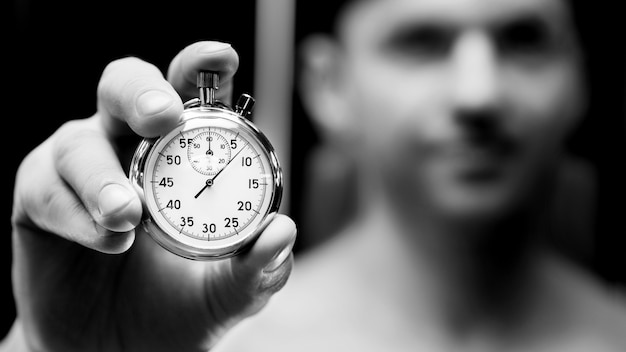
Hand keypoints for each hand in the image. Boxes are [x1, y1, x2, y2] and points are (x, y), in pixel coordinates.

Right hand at [7, 41, 295, 351]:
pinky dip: (77, 213)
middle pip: (124, 85)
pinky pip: (46, 188)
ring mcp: (82, 168)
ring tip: (128, 216)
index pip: (192, 94)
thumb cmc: (179, 308)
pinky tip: (107, 240)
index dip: (202, 66)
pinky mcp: (39, 198)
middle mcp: (130, 146)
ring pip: (79, 140)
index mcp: (183, 154)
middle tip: (162, 116)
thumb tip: (282, 231)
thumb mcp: (230, 292)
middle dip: (141, 92)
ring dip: (104, 176)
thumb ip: (259, 266)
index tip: (221, 58)